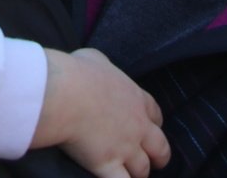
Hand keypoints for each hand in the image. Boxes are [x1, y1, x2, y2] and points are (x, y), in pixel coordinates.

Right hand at [33, 48, 169, 177]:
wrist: (66, 94)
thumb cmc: (77, 73)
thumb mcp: (95, 59)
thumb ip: (104, 66)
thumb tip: (99, 68)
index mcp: (136, 98)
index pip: (156, 115)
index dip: (154, 124)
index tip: (149, 128)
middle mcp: (137, 126)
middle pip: (160, 147)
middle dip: (159, 156)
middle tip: (155, 161)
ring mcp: (125, 148)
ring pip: (143, 169)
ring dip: (138, 173)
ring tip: (131, 175)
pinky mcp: (108, 165)